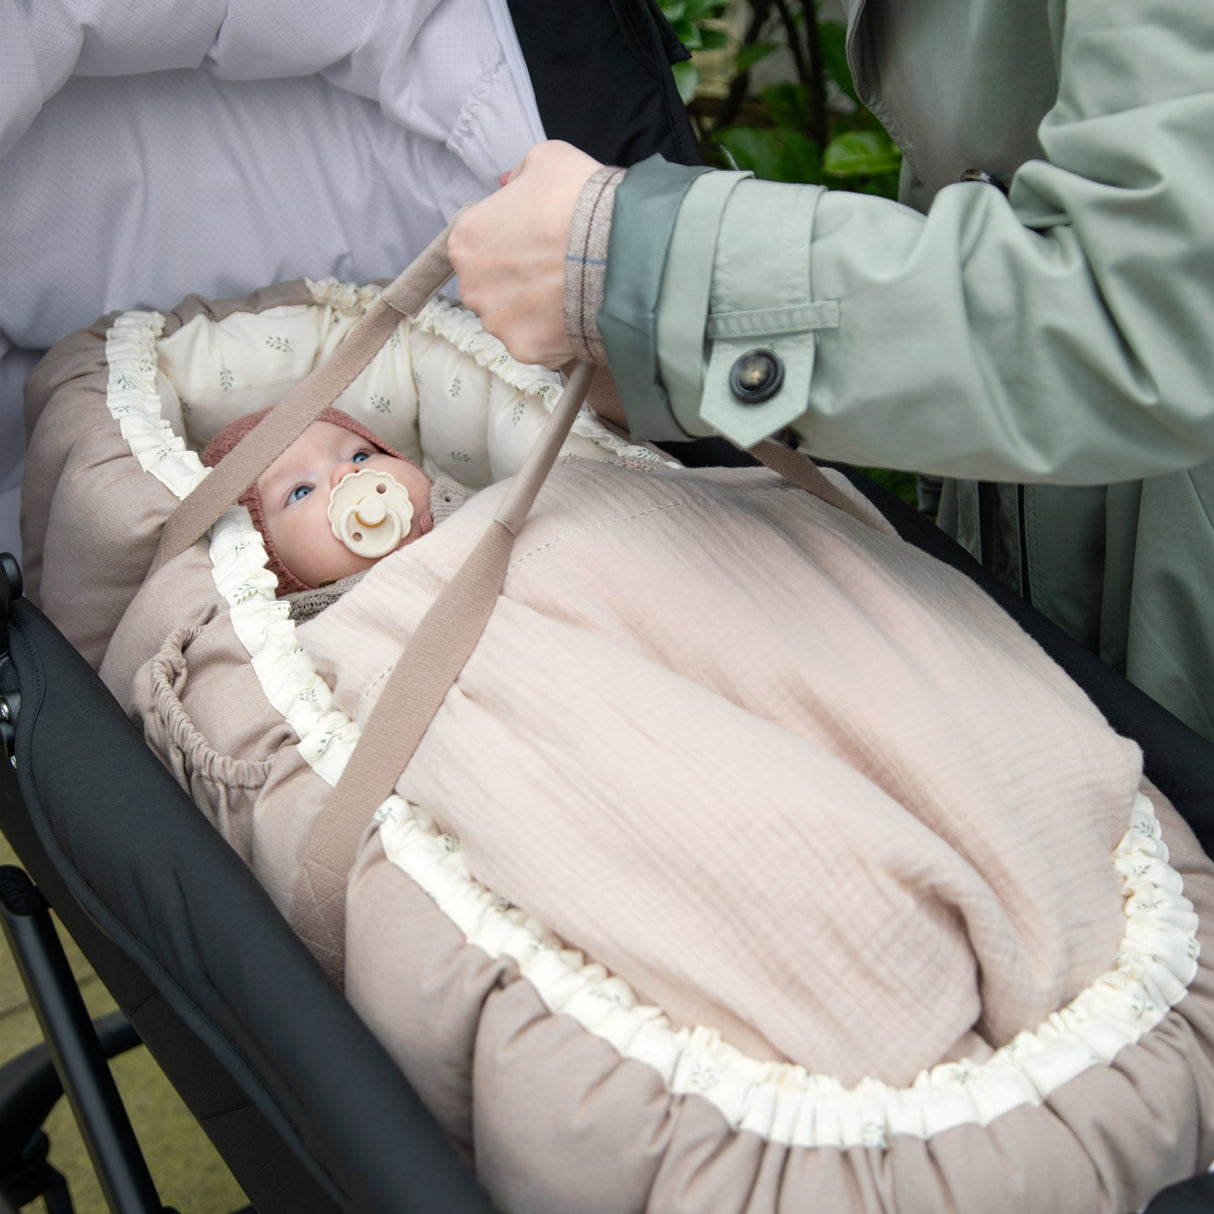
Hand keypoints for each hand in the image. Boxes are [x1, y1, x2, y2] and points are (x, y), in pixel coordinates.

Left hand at [449, 140, 601, 366]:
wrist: (617, 248)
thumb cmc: (579, 200)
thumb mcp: (546, 160)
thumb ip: (519, 176)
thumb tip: (512, 186)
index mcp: (465, 241)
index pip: (478, 244)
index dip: (510, 239)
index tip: (536, 239)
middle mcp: (472, 286)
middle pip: (491, 286)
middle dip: (518, 279)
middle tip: (555, 266)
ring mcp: (498, 322)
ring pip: (513, 318)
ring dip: (535, 309)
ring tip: (570, 291)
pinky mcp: (525, 350)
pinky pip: (538, 343)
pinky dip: (554, 334)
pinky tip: (577, 314)